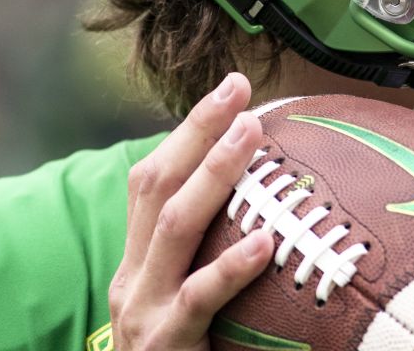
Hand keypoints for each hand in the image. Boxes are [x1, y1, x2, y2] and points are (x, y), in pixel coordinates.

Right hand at [110, 72, 274, 349]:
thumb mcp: (188, 304)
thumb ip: (213, 258)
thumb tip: (279, 213)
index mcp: (139, 260)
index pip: (152, 178)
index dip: (189, 130)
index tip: (231, 87)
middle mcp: (133, 276)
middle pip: (158, 184)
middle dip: (198, 131)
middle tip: (240, 90)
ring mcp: (145, 310)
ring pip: (175, 226)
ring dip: (215, 174)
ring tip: (253, 137)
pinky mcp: (165, 344)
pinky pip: (200, 299)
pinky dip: (232, 265)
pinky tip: (266, 241)